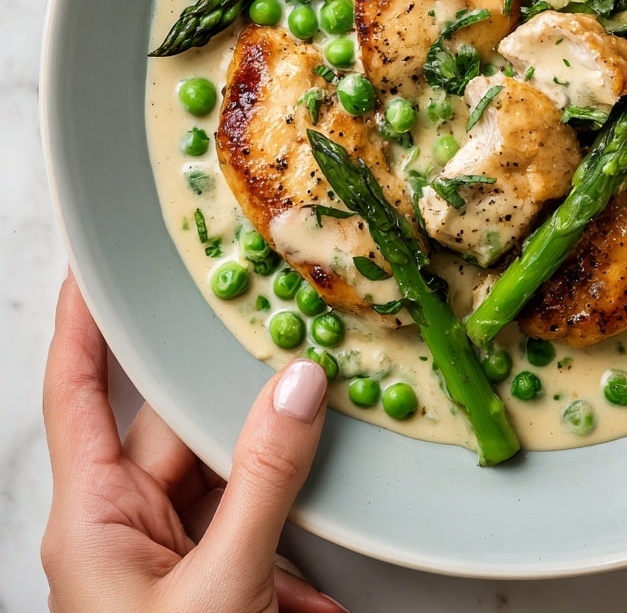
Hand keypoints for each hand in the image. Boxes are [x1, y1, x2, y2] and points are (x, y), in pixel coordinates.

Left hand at [41, 270, 346, 612]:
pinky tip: (317, 583)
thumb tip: (300, 385)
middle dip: (236, 399)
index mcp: (93, 519)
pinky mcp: (201, 580)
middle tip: (288, 347)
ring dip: (276, 480)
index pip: (77, 392)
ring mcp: (163, 555)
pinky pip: (246, 526)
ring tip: (326, 451)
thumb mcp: (222, 583)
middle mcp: (121, 527)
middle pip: (178, 427)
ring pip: (223, 474)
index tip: (94, 267)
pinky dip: (287, 541)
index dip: (82, 324)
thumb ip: (264, 480)